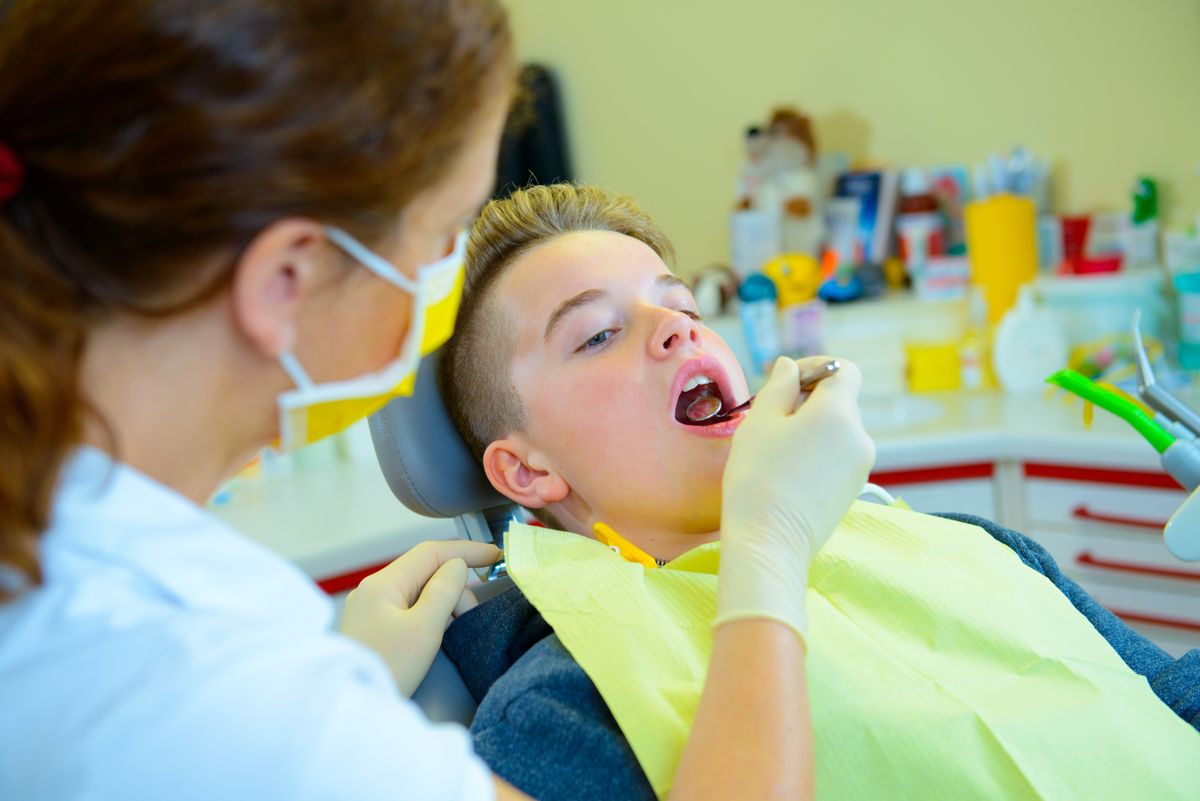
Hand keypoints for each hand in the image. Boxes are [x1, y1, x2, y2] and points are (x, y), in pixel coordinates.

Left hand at [340, 540, 501, 695]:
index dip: (465, 550)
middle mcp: (374, 589)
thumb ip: (444, 591)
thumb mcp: (424, 629)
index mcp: (383, 584)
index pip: (430, 553)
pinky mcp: (374, 626)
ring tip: (457, 626)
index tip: (495, 555)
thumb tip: (457, 566)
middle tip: (471, 615)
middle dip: (455, 587)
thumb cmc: (389, 668)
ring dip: (445, 602)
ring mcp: (372, 608)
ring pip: (419, 591)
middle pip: (425, 572)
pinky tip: (442, 629)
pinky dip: (432, 613)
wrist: (354, 708)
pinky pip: (410, 607)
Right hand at [715, 356, 874, 640]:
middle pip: (839, 401)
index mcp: (839, 413)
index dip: (815, 368)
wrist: (769, 541)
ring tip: (776, 450)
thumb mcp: (760, 422)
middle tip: (770, 420)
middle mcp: (860, 436)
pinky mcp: (853, 489)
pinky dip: (817, 453)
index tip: (786, 382)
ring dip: (811, 428)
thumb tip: (790, 367)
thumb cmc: (758, 477)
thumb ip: (779, 386)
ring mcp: (860, 466)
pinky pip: (837, 456)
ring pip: (837, 430)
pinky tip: (788, 472)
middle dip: (807, 401)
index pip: (843, 370)